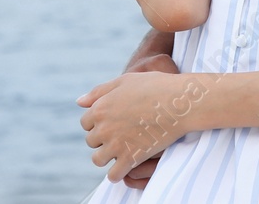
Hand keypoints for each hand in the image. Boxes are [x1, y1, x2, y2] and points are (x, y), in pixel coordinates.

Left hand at [78, 71, 200, 182]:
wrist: (179, 102)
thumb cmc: (154, 87)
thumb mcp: (124, 81)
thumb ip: (99, 92)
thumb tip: (79, 102)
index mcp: (100, 108)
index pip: (86, 123)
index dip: (99, 122)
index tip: (114, 121)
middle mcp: (104, 128)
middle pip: (92, 141)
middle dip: (103, 139)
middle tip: (122, 134)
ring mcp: (116, 145)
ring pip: (98, 160)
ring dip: (107, 157)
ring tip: (122, 150)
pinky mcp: (131, 158)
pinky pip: (114, 175)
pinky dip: (118, 173)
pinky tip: (127, 165)